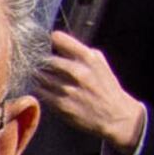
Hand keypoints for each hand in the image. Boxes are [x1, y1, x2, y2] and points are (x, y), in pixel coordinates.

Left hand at [40, 30, 147, 154]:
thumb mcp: (99, 63)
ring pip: (41, 76)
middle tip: (39, 61)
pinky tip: (44, 88)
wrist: (114, 115)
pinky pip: (41, 92)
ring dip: (40, 75)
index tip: (47, 42)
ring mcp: (68, 89)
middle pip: (46, 59)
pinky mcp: (61, 105)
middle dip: (42, 60)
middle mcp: (77, 72)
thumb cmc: (105, 86)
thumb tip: (58, 41)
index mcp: (88, 58)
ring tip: (43, 75)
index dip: (51, 39)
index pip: (59, 39)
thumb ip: (80, 51)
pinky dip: (40, 88)